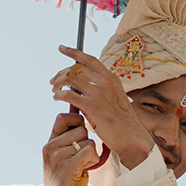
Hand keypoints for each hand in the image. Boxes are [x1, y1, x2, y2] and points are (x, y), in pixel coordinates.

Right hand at [36, 113, 99, 185]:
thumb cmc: (64, 185)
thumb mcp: (62, 160)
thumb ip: (69, 144)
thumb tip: (84, 127)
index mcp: (50, 144)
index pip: (63, 117)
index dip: (76, 121)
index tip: (81, 135)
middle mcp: (51, 147)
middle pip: (81, 129)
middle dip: (87, 142)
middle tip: (82, 159)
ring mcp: (58, 155)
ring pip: (87, 141)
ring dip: (91, 154)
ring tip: (82, 167)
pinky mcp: (68, 165)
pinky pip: (90, 151)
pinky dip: (93, 160)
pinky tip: (86, 170)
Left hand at [50, 46, 153, 168]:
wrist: (132, 138)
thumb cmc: (122, 122)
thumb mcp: (115, 98)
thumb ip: (100, 90)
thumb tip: (80, 88)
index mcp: (111, 78)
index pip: (89, 59)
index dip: (73, 52)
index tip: (61, 48)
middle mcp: (105, 82)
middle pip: (76, 68)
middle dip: (61, 73)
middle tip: (53, 81)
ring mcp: (99, 93)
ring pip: (71, 78)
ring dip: (58, 83)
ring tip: (53, 90)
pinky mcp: (92, 106)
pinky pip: (69, 95)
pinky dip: (60, 95)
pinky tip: (57, 98)